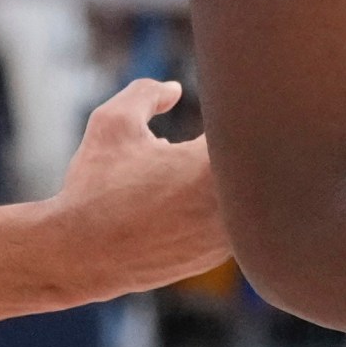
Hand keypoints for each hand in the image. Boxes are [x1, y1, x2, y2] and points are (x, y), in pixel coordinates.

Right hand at [50, 79, 231, 297]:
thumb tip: (176, 90)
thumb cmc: (95, 187)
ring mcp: (227, 236)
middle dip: (243, 149)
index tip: (221, 110)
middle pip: (264, 165)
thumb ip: (147, 94)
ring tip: (192, 174)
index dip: (239, 114)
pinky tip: (185, 203)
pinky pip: (234, 227)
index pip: (251, 128)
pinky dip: (220, 211)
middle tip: (223, 137)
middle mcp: (230, 205)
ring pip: (252, 200)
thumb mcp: (112, 124)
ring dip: (233, 182)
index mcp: (211, 166)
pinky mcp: (217, 256)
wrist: (81, 256)